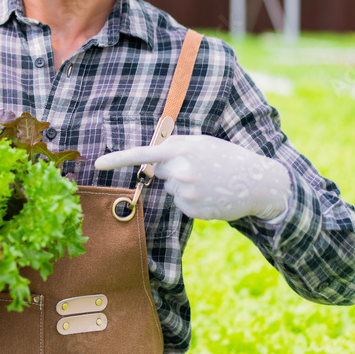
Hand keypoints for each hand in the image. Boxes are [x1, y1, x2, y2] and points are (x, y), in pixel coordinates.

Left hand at [94, 134, 291, 221]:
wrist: (257, 183)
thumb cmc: (226, 158)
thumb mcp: (201, 143)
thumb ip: (174, 147)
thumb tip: (150, 160)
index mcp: (181, 149)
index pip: (143, 154)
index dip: (118, 159)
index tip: (97, 164)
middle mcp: (180, 170)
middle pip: (160, 172)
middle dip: (173, 170)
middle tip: (200, 168)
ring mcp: (186, 192)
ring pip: (170, 189)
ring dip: (184, 186)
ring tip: (209, 181)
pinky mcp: (192, 209)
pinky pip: (180, 203)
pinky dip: (192, 200)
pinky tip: (210, 195)